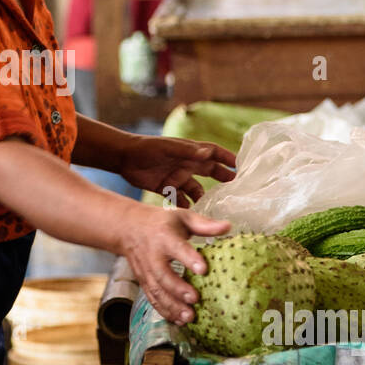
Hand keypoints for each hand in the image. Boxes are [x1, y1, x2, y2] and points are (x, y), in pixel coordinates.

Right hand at [115, 201, 230, 323]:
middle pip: (163, 275)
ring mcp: (146, 271)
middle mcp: (153, 255)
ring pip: (157, 291)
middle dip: (178, 289)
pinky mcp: (143, 282)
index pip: (177, 248)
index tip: (203, 269)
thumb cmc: (161, 222)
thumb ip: (204, 224)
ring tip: (189, 317)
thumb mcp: (182, 217)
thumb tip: (228, 227)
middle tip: (195, 299)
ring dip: (172, 306)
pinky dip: (164, 311)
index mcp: (164, 236)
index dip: (189, 259)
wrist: (128, 229)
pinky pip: (152, 298)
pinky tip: (178, 321)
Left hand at [118, 135, 235, 204]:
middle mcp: (186, 165)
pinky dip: (186, 207)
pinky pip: (181, 200)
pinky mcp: (166, 188)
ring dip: (203, 198)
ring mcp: (177, 177)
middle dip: (222, 179)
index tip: (241, 165)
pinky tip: (191, 216)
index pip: (214, 153)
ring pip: (196, 190)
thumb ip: (188, 152)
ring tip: (213, 209)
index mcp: (190, 152)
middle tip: (234, 189)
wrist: (124, 158)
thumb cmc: (147, 148)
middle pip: (209, 172)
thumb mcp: (168, 149)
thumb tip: (209, 153)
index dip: (227, 157)